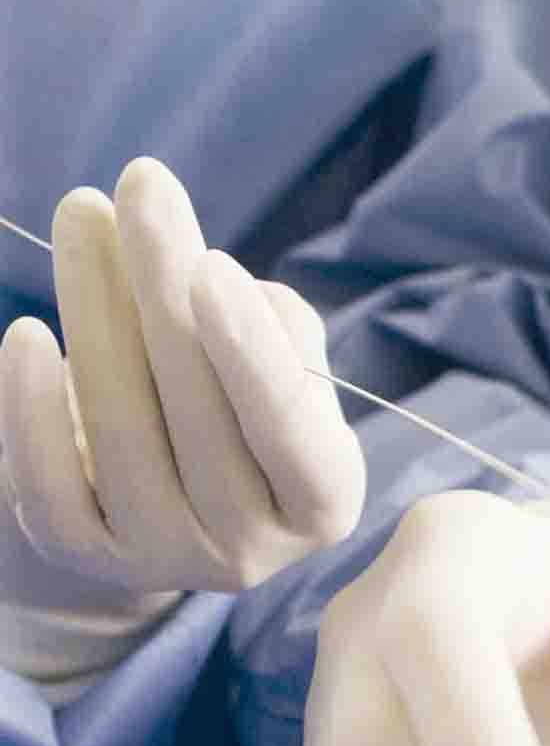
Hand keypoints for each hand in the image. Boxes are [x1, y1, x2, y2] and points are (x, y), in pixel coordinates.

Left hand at [0, 158, 364, 596]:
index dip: (250, 351)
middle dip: (163, 286)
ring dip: (94, 310)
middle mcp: (250, 548)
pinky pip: (48, 486)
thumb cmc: (242, 398)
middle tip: (140, 186)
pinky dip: (30, 409)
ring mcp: (165, 558)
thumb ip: (271, 325)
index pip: (291, 429)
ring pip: (121, 434)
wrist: (172, 493)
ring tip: (82, 214)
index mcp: (323, 501)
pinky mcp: (87, 557)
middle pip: (198, 413)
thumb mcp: (284, 362)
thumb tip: (199, 285)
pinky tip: (26, 334)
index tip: (210, 265)